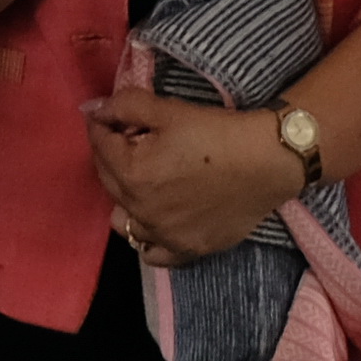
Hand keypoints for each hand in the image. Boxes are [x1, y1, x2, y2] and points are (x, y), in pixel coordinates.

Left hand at [85, 85, 304, 264]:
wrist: (267, 162)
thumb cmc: (217, 132)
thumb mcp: (169, 110)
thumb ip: (125, 106)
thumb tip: (94, 109)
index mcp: (132, 173)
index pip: (99, 144)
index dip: (102, 124)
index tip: (110, 115)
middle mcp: (141, 210)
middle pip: (107, 179)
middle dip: (112, 154)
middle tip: (131, 137)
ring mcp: (163, 235)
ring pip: (124, 221)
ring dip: (124, 197)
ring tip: (143, 179)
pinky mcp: (186, 249)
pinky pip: (152, 253)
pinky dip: (147, 237)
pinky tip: (156, 219)